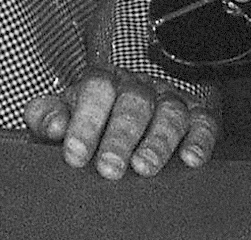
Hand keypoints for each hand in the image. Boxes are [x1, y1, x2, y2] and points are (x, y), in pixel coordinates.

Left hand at [29, 66, 218, 178]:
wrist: (128, 109)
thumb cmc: (92, 119)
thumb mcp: (64, 114)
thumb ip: (46, 116)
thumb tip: (54, 126)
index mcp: (104, 82)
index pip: (96, 90)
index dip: (85, 122)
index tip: (75, 155)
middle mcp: (138, 86)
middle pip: (133, 103)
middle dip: (120, 137)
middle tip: (109, 168)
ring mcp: (169, 99)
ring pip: (169, 112)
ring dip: (157, 141)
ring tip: (144, 168)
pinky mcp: (197, 116)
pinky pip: (203, 123)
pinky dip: (199, 140)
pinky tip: (189, 159)